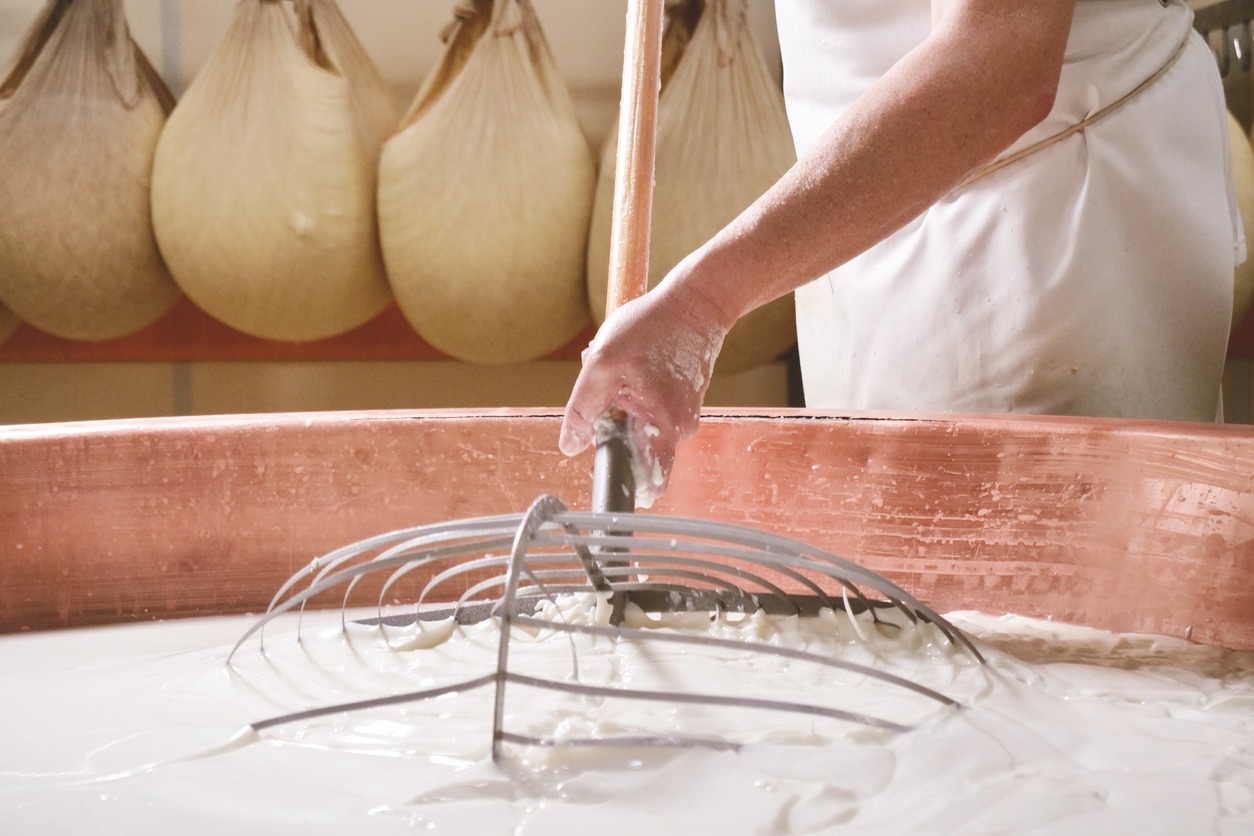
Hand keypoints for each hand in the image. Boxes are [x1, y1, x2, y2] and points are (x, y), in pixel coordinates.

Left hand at [559, 280, 728, 506]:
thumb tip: (570, 447)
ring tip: (625, 373)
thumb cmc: (652, 328)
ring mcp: (683, 416)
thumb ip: (583, 410)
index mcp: (664, 429)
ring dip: (622, 407)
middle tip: (612, 395)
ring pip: (639, 428)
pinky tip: (635, 368)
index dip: (620, 478)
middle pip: (635, 451)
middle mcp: (680, 430)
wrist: (695, 303)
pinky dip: (634, 395)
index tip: (604, 463)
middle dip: (614, 429)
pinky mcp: (682, 402)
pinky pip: (649, 412)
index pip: (647, 482)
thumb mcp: (602, 364)